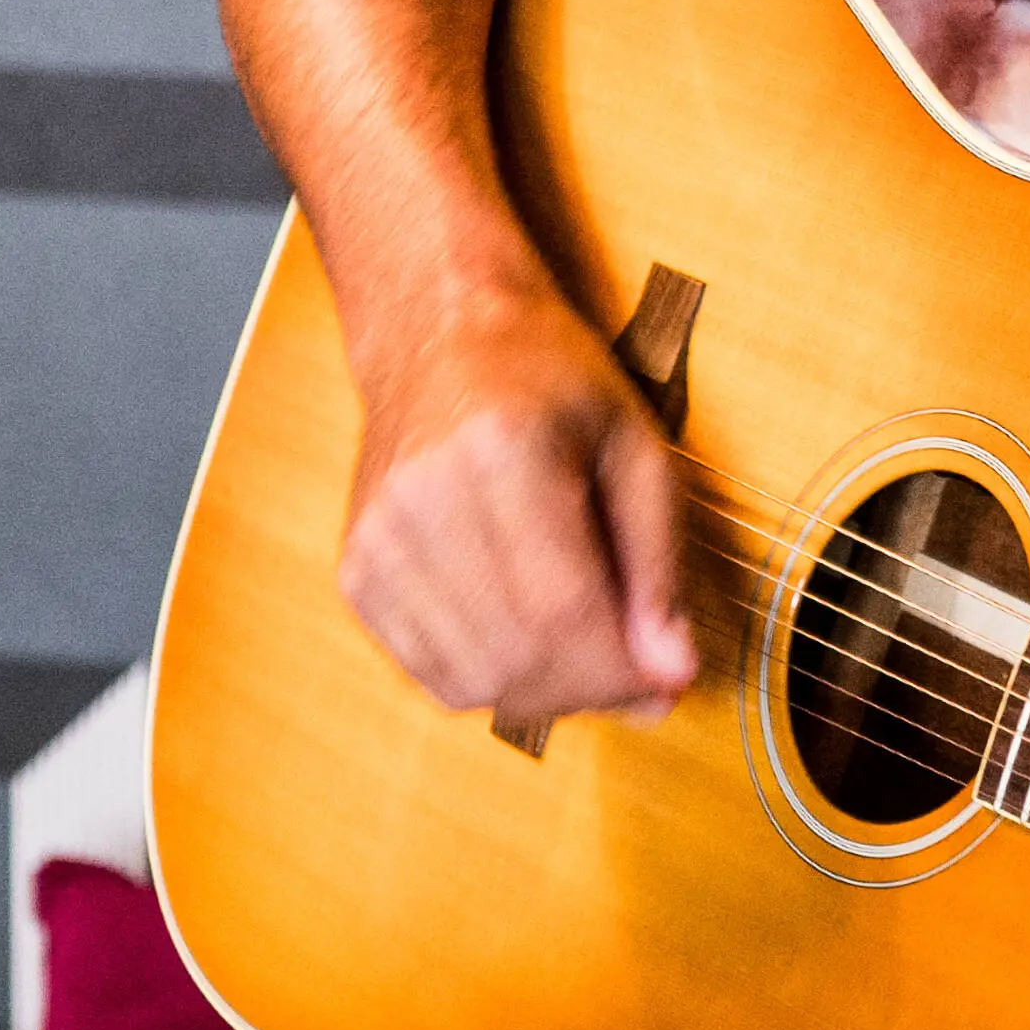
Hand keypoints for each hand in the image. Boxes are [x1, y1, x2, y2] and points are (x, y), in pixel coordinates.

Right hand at [335, 282, 693, 726]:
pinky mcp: (356, 571)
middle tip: (634, 672)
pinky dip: (491, 678)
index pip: (565, 612)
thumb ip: (658, 563)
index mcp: (502, 452)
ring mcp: (377, 541)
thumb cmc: (548, 382)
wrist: (437, 337)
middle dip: (592, 689)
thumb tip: (673, 674)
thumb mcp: (635, 447)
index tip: (667, 681)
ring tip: (582, 651)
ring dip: (545, 692)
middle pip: (518, 657)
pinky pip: (430, 674)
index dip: (625, 670)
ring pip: (474, 681)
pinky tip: (523, 636)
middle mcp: (423, 500)